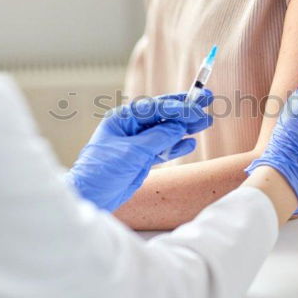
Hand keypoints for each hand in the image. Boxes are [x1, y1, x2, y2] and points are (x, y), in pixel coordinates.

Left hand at [68, 91, 213, 211]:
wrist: (90, 197)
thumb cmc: (101, 171)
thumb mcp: (132, 152)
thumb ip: (158, 138)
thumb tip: (179, 127)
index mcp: (123, 119)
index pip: (155, 108)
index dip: (177, 106)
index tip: (196, 106)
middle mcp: (131, 128)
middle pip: (163, 116)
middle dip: (185, 110)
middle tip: (207, 100)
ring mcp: (137, 144)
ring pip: (166, 132)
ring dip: (185, 128)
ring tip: (206, 122)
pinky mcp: (141, 160)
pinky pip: (163, 150)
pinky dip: (177, 147)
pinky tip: (190, 143)